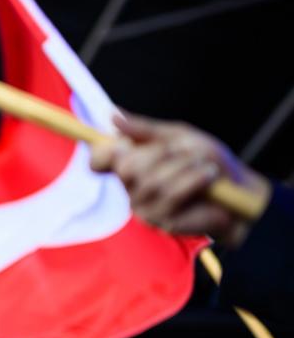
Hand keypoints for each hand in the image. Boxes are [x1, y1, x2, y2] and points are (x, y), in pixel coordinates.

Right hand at [90, 113, 268, 247]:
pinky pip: (170, 196)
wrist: (238, 189)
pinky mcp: (162, 222)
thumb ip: (145, 129)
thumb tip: (113, 115)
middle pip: (126, 167)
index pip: (99, 162)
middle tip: (187, 152)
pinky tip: (207, 177)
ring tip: (204, 165)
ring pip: (152, 181)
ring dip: (185, 166)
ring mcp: (144, 208)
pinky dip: (194, 179)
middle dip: (162, 153)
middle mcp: (130, 188)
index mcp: (130, 165)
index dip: (101, 153)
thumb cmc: (206, 161)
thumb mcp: (177, 136)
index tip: (122, 144)